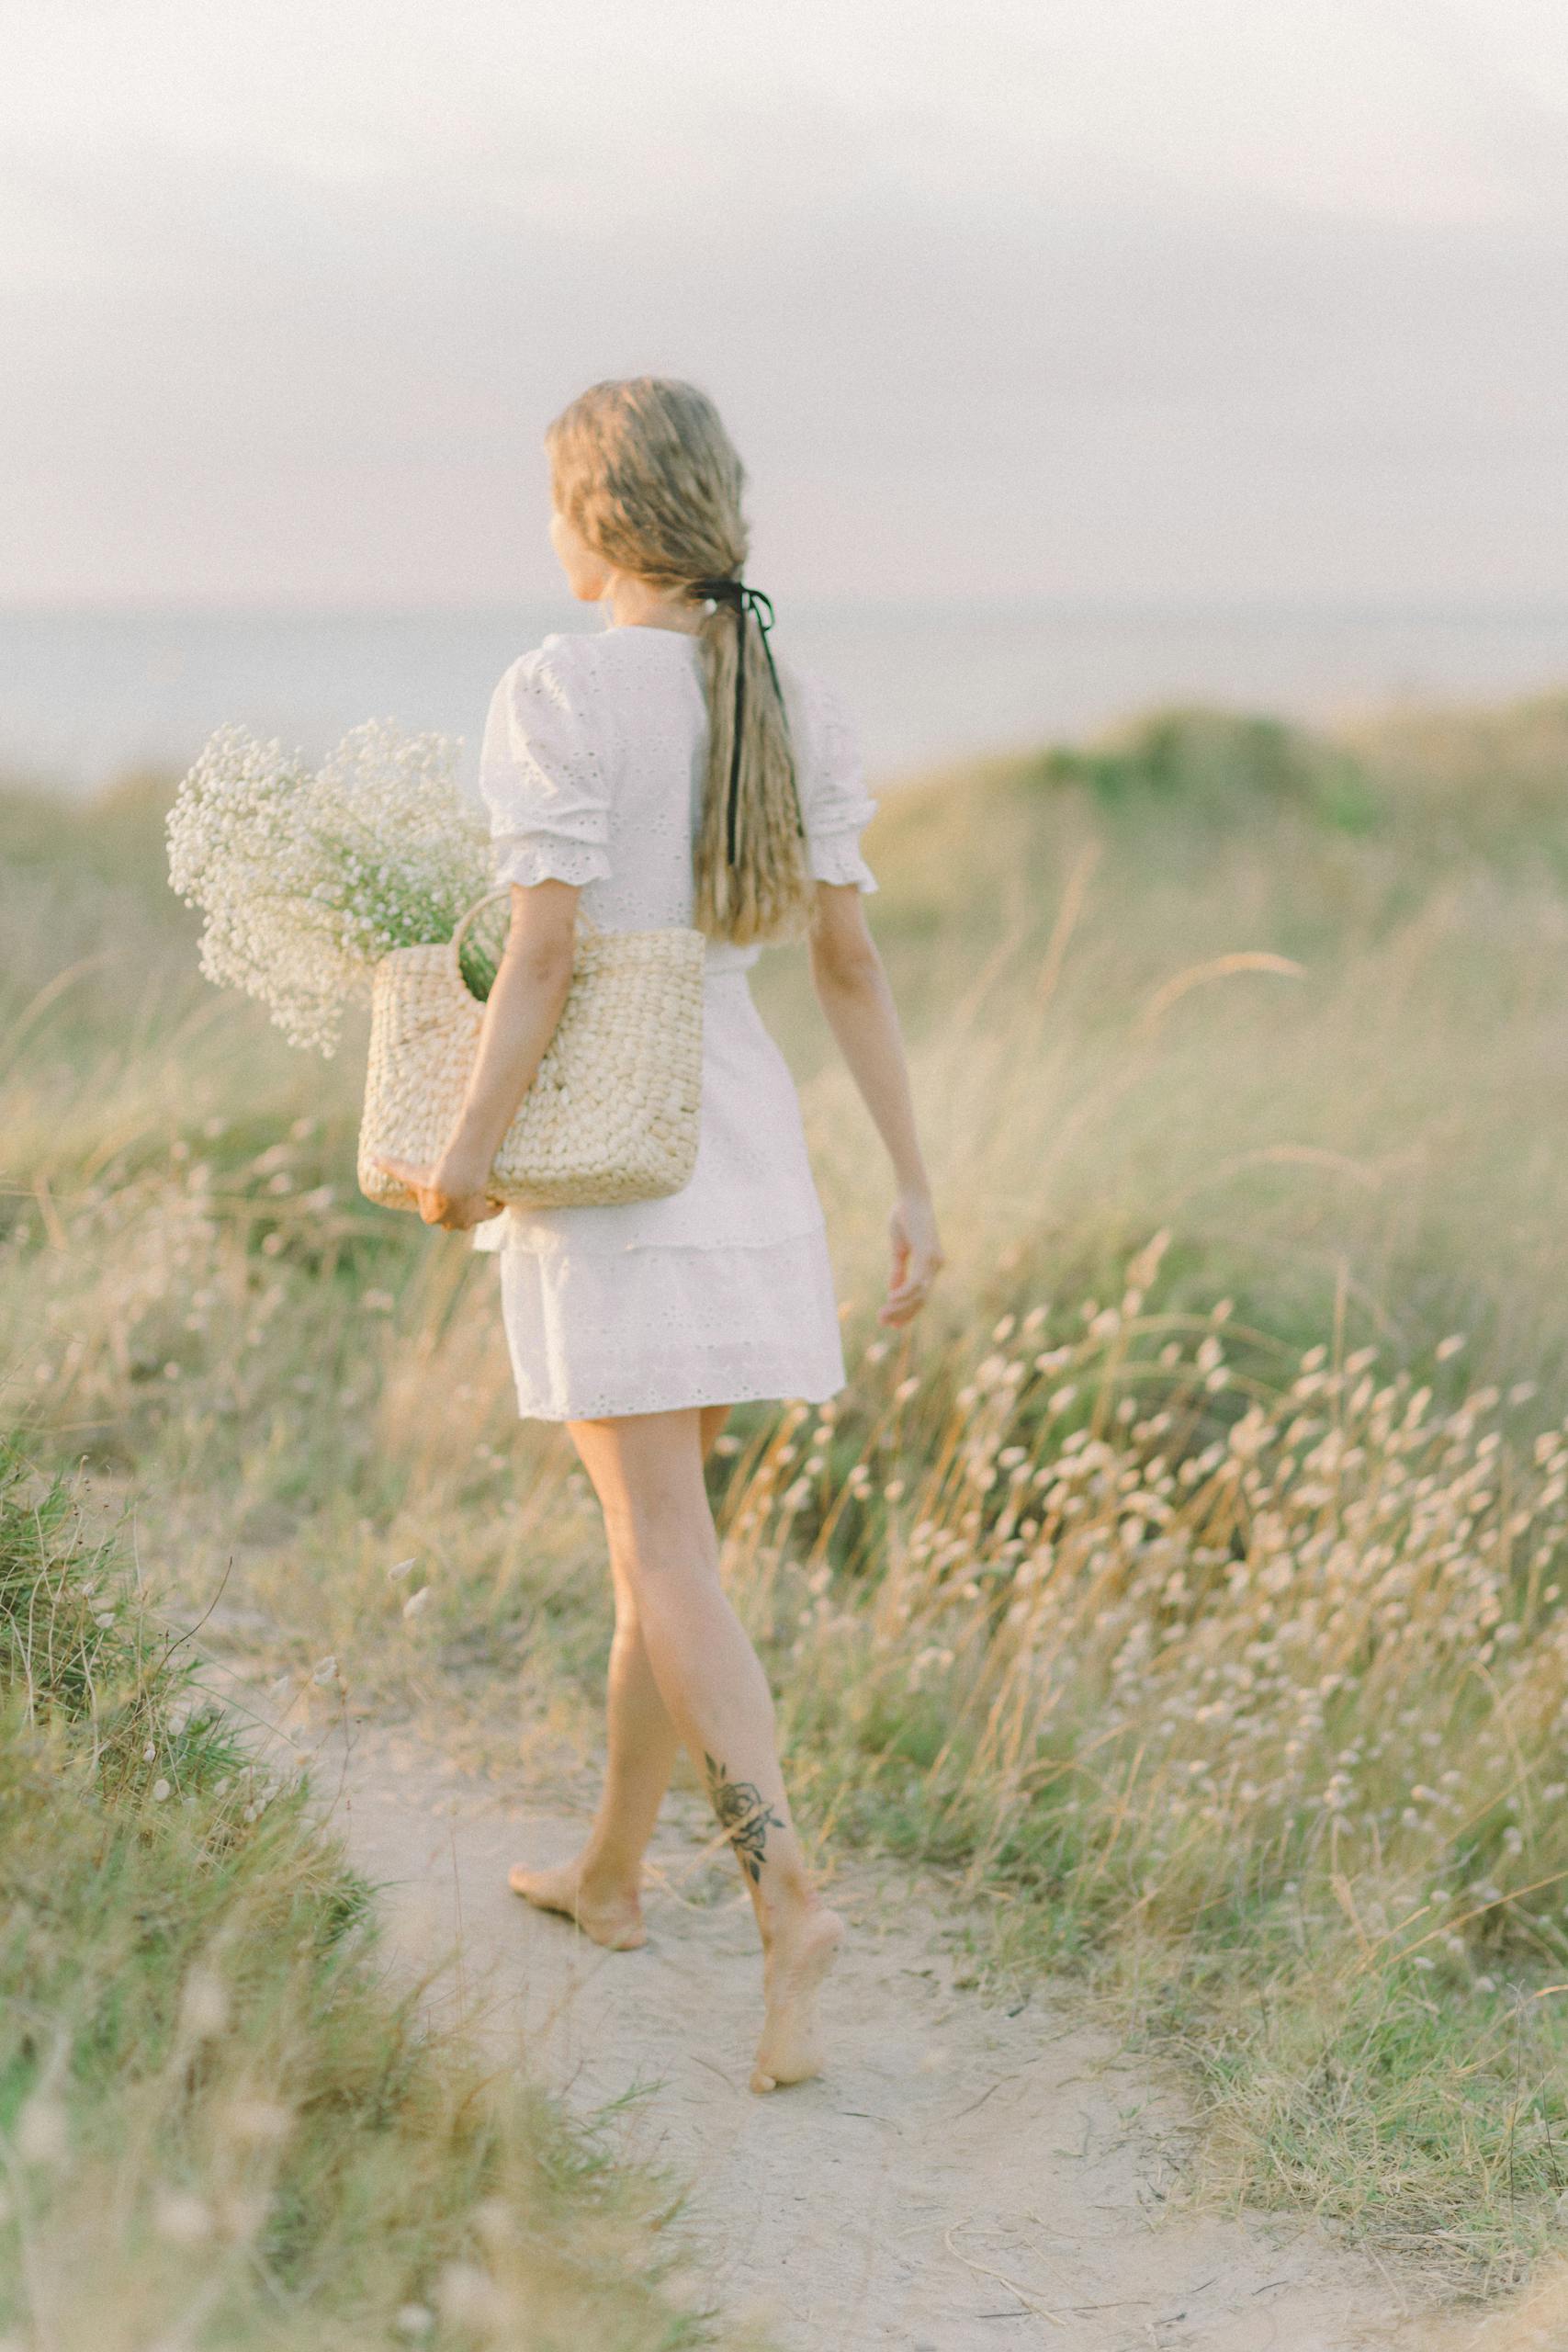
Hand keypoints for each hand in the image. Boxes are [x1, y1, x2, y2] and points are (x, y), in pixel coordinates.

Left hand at [374, 1154, 502, 1231]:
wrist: (458, 1177)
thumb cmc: (431, 1176)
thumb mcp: (408, 1171)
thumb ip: (390, 1166)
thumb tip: (370, 1159)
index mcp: (430, 1216)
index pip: (429, 1212)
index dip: (431, 1201)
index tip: (435, 1190)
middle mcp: (448, 1223)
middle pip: (449, 1219)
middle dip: (450, 1210)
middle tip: (454, 1195)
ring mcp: (467, 1220)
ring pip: (468, 1219)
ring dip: (470, 1213)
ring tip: (473, 1200)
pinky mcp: (483, 1213)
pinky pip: (491, 1214)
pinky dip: (495, 1210)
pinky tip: (498, 1203)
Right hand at [881, 1192, 943, 1326]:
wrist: (911, 1198)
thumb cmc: (905, 1218)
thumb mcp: (899, 1250)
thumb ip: (898, 1271)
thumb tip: (893, 1292)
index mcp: (931, 1265)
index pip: (921, 1295)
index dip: (907, 1311)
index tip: (892, 1323)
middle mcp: (936, 1266)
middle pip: (920, 1299)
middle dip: (902, 1314)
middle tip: (883, 1323)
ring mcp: (934, 1262)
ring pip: (919, 1295)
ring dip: (900, 1307)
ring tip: (882, 1315)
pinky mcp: (928, 1256)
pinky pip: (916, 1282)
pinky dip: (904, 1293)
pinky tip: (891, 1300)